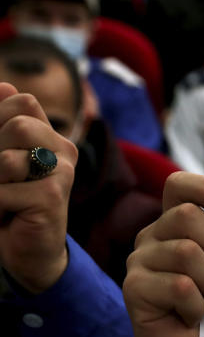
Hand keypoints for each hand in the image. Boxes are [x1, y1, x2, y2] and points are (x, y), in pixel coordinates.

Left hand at [0, 83, 78, 293]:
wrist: (27, 250)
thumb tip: (3, 86)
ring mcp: (63, 173)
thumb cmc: (9, 204)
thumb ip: (1, 125)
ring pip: (8, 158)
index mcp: (50, 136)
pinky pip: (5, 190)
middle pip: (17, 124)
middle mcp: (64, 150)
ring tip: (2, 198)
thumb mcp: (0, 159)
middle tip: (0, 178)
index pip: (20, 102)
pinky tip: (8, 214)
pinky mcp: (53, 197)